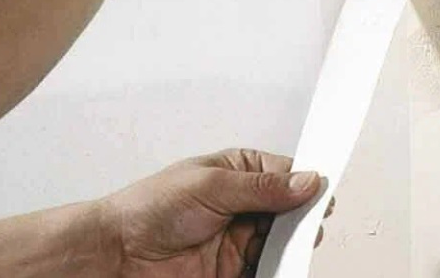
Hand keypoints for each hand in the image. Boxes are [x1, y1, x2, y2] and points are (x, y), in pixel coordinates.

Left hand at [98, 148, 330, 277]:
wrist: (116, 254)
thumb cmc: (150, 207)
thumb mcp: (212, 186)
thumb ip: (262, 188)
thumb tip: (306, 181)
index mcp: (240, 171)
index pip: (287, 173)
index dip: (307, 183)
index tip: (323, 194)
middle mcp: (244, 203)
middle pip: (291, 210)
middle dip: (302, 219)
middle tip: (310, 226)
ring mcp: (240, 238)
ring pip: (283, 243)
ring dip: (290, 247)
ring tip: (291, 249)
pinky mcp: (234, 270)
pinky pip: (267, 269)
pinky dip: (276, 270)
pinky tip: (277, 267)